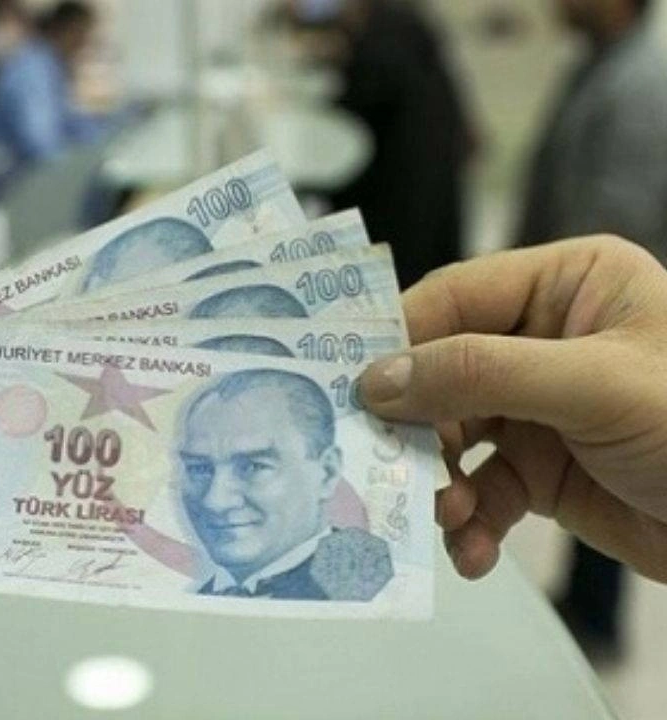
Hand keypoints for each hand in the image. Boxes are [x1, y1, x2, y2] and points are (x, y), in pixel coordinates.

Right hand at [360, 236, 666, 581]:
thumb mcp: (595, 385)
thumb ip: (480, 373)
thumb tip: (375, 380)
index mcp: (568, 285)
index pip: (456, 298)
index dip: (397, 338)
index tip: (344, 382)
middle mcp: (546, 340)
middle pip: (441, 372)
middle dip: (417, 427)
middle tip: (380, 463)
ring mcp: (541, 408)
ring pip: (453, 437)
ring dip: (439, 483)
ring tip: (446, 516)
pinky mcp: (544, 471)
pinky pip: (482, 491)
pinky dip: (468, 522)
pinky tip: (473, 550)